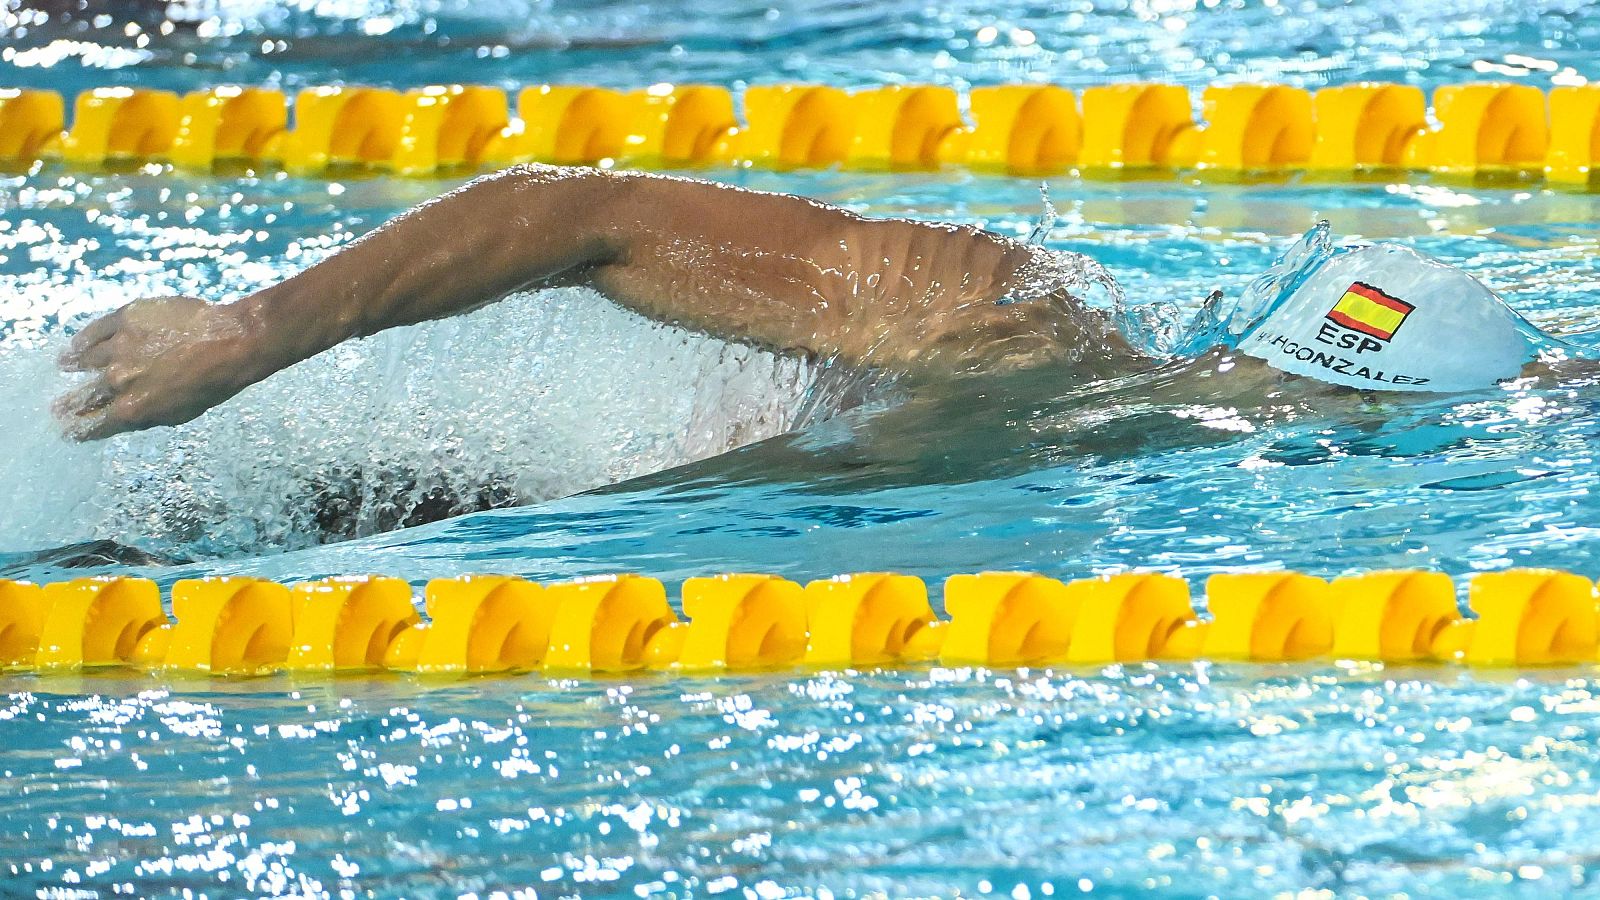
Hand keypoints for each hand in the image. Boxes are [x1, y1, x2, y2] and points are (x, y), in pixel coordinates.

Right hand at [55, 296, 261, 440]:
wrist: (232, 341)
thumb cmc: (212, 383)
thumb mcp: (178, 413)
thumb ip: (143, 416)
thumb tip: (116, 417)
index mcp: (132, 410)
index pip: (89, 427)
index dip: (75, 430)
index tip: (65, 429)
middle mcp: (118, 380)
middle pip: (78, 398)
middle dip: (65, 406)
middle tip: (56, 408)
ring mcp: (118, 348)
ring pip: (82, 360)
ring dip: (72, 364)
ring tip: (64, 364)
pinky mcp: (124, 319)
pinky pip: (93, 332)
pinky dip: (82, 340)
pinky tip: (77, 344)